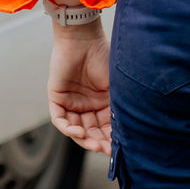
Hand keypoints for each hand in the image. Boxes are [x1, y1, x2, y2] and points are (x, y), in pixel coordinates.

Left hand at [48, 20, 111, 155]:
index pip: (106, 126)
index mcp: (103, 101)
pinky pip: (60, 119)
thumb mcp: (116, 84)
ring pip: (76, 128)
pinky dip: (68, 128)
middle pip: (91, 130)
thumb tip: (132, 127)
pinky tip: (78, 132)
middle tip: (107, 150)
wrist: (83, 38)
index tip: (119, 148)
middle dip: (99, 142)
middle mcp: (87, 104)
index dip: (112, 138)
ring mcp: (71, 102)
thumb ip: (120, 104)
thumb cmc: (103, 56)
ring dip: (84, 138)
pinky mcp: (57, 98)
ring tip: (94, 144)